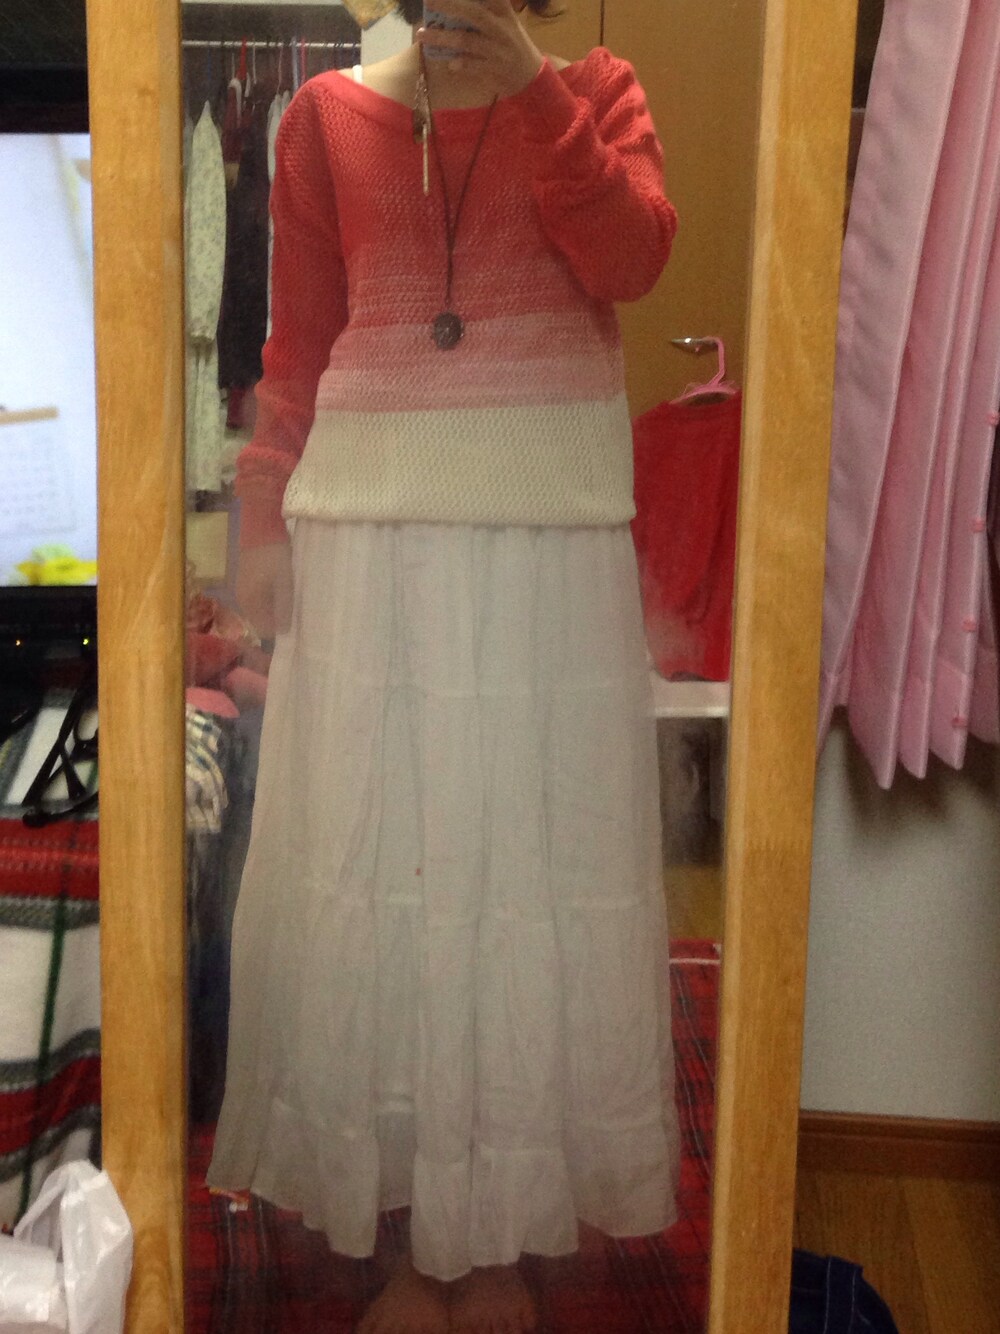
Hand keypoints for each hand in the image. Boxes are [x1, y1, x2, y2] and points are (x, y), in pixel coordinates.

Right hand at [236, 542, 292, 639]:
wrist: (260, 528)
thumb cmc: (274, 555)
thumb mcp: (284, 583)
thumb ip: (284, 608)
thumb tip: (284, 631)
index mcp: (250, 603)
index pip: (263, 630)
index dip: (278, 629)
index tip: (293, 621)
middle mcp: (242, 600)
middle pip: (261, 620)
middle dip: (277, 618)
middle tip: (294, 608)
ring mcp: (242, 589)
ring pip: (260, 609)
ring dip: (274, 607)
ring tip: (289, 596)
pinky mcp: (246, 580)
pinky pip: (259, 597)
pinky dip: (270, 597)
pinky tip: (281, 587)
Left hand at [417, 0, 544, 96]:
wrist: (531, 75)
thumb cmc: (512, 43)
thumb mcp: (505, 19)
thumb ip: (485, 9)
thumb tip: (452, 5)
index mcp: (503, 11)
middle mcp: (500, 27)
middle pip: (473, 13)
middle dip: (449, 6)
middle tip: (428, 1)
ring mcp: (496, 49)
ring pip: (466, 41)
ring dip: (442, 38)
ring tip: (422, 35)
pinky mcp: (492, 69)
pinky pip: (470, 65)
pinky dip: (458, 63)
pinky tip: (449, 63)